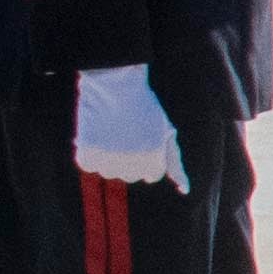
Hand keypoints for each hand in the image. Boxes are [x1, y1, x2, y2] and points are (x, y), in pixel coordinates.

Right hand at [70, 62, 183, 189]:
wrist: (116, 84)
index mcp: (154, 162)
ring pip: (108, 171)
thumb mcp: (166, 133)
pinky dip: (89, 151)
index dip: (148, 154)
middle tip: (127, 132)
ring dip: (108, 156)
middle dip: (130, 158)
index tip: (145, 136)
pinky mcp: (88, 157)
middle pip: (130, 175)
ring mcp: (109, 164)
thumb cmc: (145, 107)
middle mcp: (132, 167)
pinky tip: (97, 133)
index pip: (151, 175)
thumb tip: (184, 190)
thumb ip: (175, 164)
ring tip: (112, 131)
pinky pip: (89, 164)